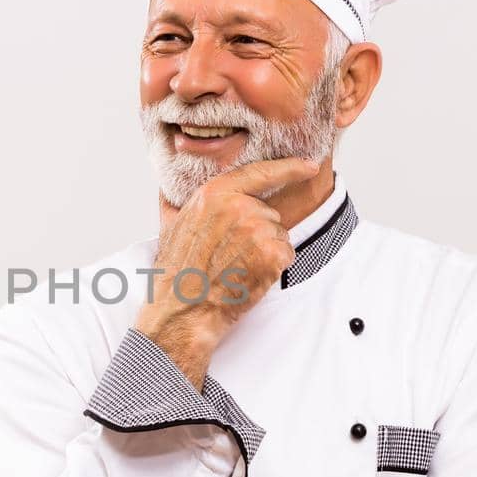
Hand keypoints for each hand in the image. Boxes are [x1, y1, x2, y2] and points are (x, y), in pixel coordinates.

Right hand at [136, 156, 320, 387]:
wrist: (182, 310)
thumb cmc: (175, 273)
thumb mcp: (170, 227)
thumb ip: (175, 202)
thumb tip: (167, 188)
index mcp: (214, 194)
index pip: (259, 173)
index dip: (289, 168)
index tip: (309, 166)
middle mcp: (238, 206)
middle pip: (269, 213)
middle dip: (258, 232)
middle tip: (230, 256)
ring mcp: (257, 230)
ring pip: (279, 234)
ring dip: (266, 251)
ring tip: (237, 268)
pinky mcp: (272, 254)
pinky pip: (287, 254)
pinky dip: (274, 268)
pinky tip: (250, 277)